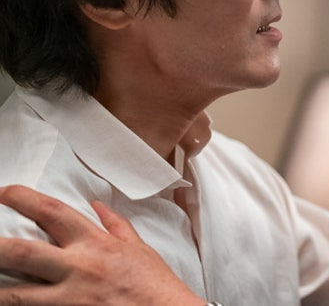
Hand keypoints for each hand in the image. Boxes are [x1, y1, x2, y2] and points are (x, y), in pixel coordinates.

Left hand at [0, 185, 204, 305]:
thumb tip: (97, 205)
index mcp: (95, 243)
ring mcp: (69, 299)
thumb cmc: (154, 284)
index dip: (24, 199)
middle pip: (22, 251)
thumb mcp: (138, 248)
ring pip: (15, 294)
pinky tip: (8, 302)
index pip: (53, 212)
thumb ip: (115, 225)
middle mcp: (78, 268)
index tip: (5, 193)